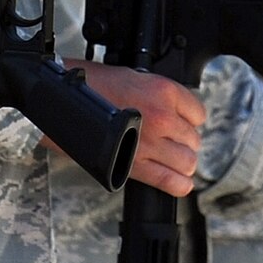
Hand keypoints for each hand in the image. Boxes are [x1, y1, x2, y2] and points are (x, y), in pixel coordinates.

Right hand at [61, 62, 205, 195]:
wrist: (64, 100)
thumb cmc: (95, 85)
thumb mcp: (137, 77)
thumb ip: (162, 96)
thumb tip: (178, 114)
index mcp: (164, 91)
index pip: (198, 114)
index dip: (189, 120)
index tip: (182, 123)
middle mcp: (162, 117)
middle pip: (193, 140)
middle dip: (184, 142)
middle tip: (172, 142)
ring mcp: (150, 142)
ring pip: (187, 161)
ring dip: (182, 162)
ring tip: (171, 159)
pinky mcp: (135, 164)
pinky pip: (169, 180)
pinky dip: (178, 184)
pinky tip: (178, 181)